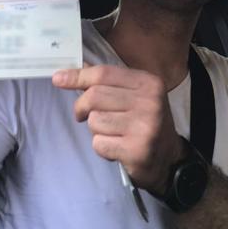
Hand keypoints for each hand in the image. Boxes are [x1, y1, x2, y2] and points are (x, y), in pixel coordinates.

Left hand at [52, 64, 184, 194]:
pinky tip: (116, 147)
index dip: (77, 76)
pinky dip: (101, 147)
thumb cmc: (146, 122)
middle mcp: (149, 102)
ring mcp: (144, 127)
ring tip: (112, 133)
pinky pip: (99, 143)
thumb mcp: (135, 95)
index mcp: (148, 83)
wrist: (169, 160)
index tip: (58, 79)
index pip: (103, 74)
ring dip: (95, 129)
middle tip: (82, 115)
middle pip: (94, 96)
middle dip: (81, 107)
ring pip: (94, 121)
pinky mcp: (136, 150)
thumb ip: (108, 82)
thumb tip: (75, 69)